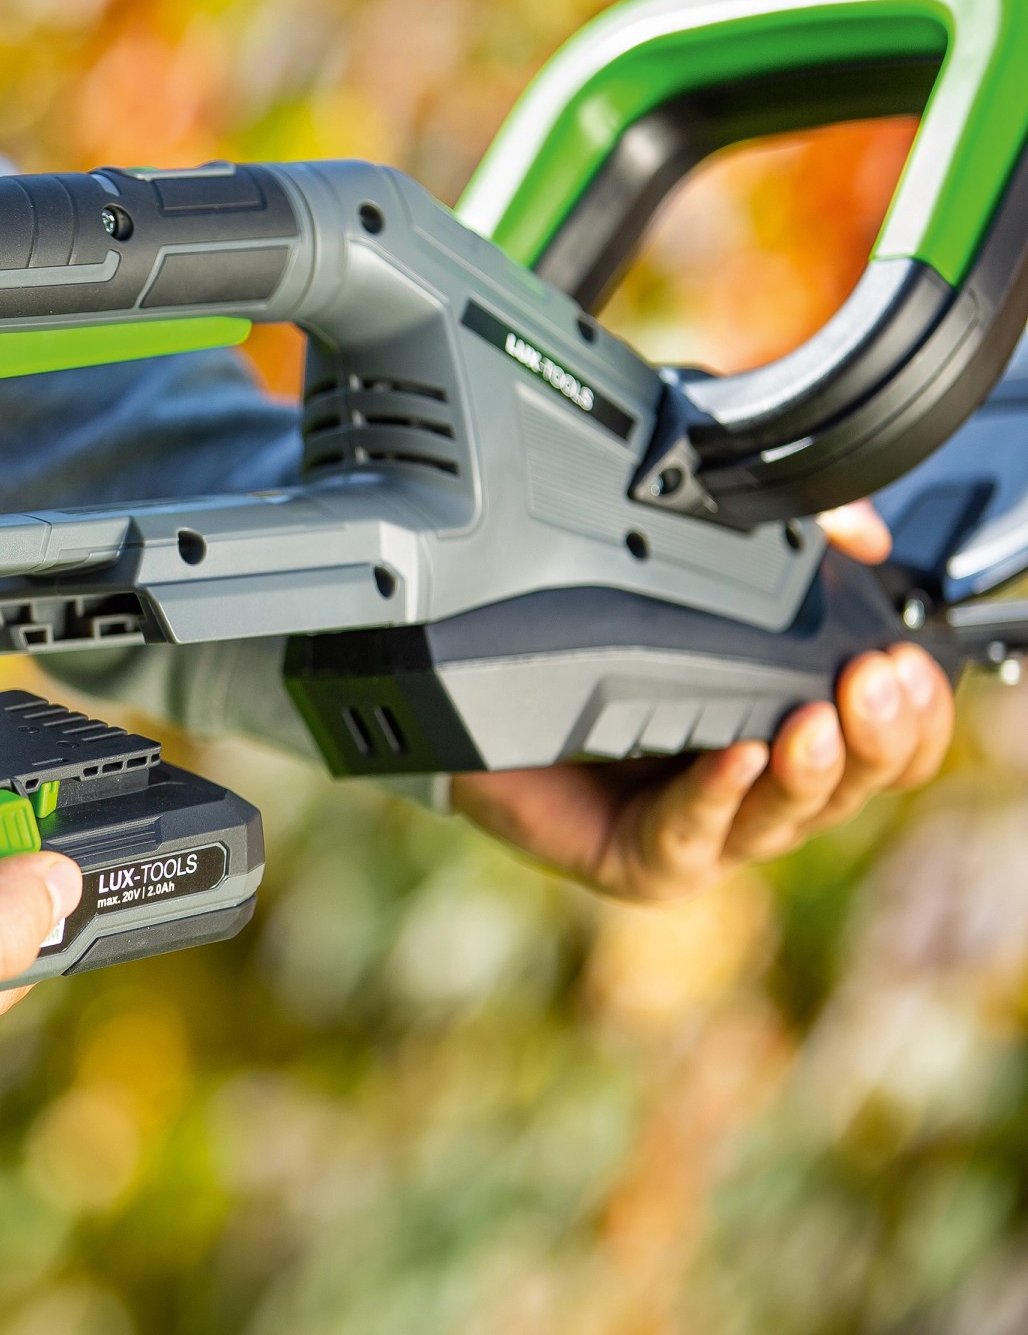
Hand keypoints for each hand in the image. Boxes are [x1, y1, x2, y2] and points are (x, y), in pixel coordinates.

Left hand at [450, 504, 954, 901]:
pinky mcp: (642, 858)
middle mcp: (753, 788)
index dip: (915, 717)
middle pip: (849, 786)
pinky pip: (690, 833)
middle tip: (876, 684)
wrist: (478, 694)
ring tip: (818, 721)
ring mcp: (703, 829)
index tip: (912, 664)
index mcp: (782, 731)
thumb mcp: (694, 573)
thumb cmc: (586, 643)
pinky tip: (735, 754)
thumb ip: (784, 542)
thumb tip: (862, 536)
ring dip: (812, 770)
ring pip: (783, 817)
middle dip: (875, 737)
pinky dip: (718, 793)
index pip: (885, 749)